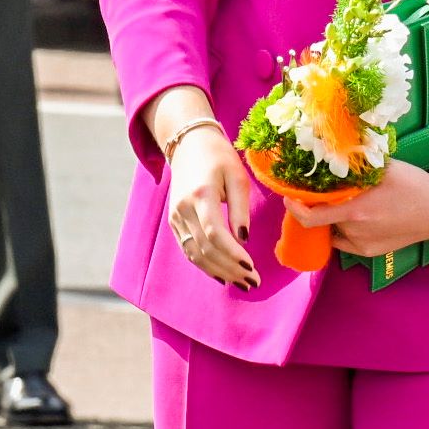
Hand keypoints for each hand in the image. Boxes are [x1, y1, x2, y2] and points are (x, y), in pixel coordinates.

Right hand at [167, 127, 258, 287]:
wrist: (189, 145)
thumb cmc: (219, 157)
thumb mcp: (237, 176)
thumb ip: (240, 208)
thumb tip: (244, 239)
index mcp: (201, 195)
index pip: (215, 233)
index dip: (233, 254)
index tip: (252, 267)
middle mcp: (183, 208)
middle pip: (205, 248)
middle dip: (230, 269)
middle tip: (254, 281)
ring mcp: (176, 217)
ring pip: (195, 254)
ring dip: (219, 272)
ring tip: (243, 283)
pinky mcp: (174, 222)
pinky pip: (188, 250)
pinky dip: (206, 266)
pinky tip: (223, 276)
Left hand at [286, 159, 428, 256]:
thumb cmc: (413, 185)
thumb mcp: (383, 168)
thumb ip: (354, 167)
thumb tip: (328, 155)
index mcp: (355, 212)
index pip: (310, 218)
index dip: (294, 208)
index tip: (289, 196)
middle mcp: (355, 233)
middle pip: (323, 221)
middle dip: (320, 208)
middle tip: (324, 194)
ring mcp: (363, 246)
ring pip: (334, 231)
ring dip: (334, 218)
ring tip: (348, 202)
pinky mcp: (371, 253)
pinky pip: (346, 242)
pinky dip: (344, 230)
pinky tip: (357, 217)